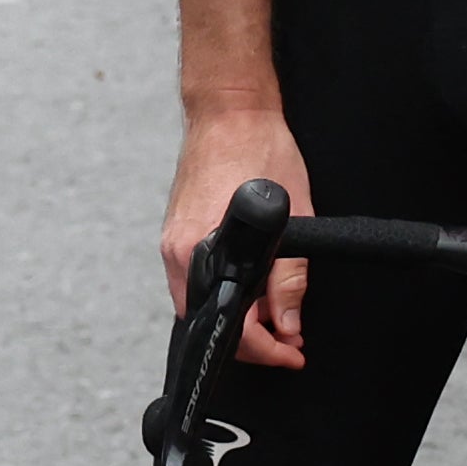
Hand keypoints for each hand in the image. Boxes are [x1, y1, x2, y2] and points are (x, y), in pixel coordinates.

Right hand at [161, 106, 317, 371]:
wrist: (230, 111)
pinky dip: (225, 293)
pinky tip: (253, 288)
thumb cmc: (261, 150)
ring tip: (277, 316)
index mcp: (203, 249)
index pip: (229, 326)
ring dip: (239, 318)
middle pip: (210, 322)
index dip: (265, 349)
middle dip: (252, 341)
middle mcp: (179, 251)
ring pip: (202, 304)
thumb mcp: (295, 217)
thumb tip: (288, 323)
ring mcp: (172, 243)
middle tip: (290, 341)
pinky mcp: (175, 235)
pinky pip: (197, 280)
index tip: (291, 354)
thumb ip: (290, 277)